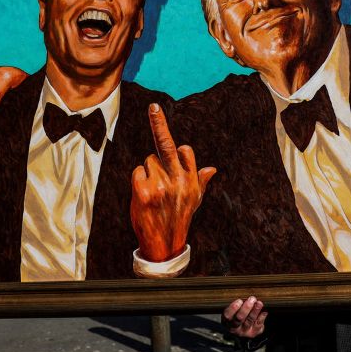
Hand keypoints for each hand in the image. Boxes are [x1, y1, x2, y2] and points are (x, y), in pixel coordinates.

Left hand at [131, 104, 215, 262]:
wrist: (164, 244)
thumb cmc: (178, 218)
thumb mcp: (195, 201)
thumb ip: (201, 181)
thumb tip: (213, 169)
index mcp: (192, 179)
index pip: (185, 150)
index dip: (178, 151)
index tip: (173, 138)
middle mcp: (178, 180)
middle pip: (167, 145)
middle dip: (160, 124)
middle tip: (154, 107)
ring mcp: (160, 185)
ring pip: (148, 161)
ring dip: (148, 171)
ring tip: (154, 192)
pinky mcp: (143, 191)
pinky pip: (138, 171)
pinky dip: (138, 179)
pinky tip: (144, 195)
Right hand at [222, 296, 266, 338]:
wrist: (243, 328)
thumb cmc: (237, 313)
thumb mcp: (233, 310)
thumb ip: (237, 303)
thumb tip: (245, 292)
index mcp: (227, 320)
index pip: (227, 315)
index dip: (233, 308)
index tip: (239, 300)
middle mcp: (234, 328)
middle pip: (239, 318)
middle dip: (246, 308)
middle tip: (252, 299)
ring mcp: (244, 331)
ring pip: (249, 321)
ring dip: (255, 311)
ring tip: (259, 303)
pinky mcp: (253, 333)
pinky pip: (257, 325)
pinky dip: (261, 317)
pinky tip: (264, 311)